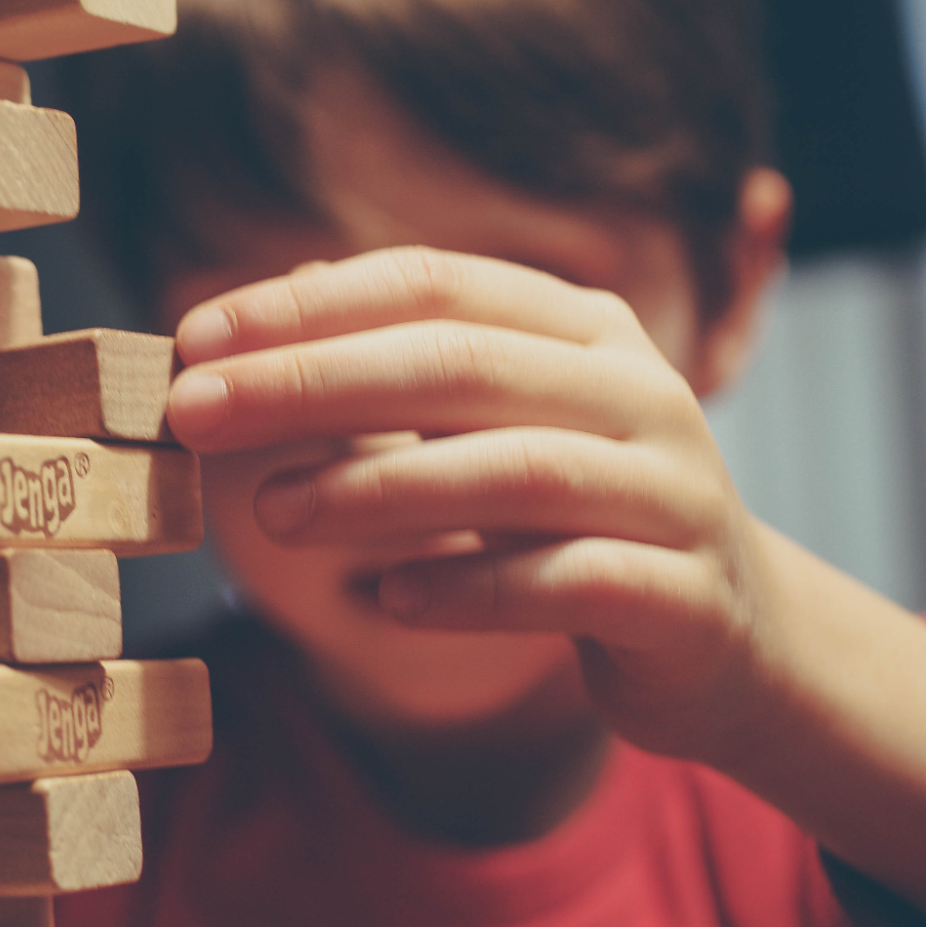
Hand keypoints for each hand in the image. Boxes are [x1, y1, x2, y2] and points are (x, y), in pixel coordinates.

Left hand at [165, 246, 777, 763]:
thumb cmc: (578, 520)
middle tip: (194, 412)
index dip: (306, 306)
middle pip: (460, 363)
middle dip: (311, 381)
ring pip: (514, 470)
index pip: (432, 282)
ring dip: (375, 487)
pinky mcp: (684, 598)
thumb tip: (275, 305)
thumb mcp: (499, 426)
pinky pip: (565, 584)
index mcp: (585, 329)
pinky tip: (384, 601)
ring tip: (271, 513)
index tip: (191, 337)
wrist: (734, 644)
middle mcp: (639, 392)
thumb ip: (407, 368)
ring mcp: (672, 493)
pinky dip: (467, 589)